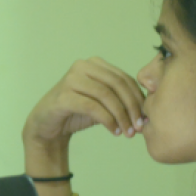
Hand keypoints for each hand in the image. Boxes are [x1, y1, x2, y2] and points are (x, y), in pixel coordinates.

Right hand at [22, 58, 145, 168]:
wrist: (47, 125)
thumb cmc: (77, 112)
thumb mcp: (102, 102)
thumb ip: (120, 98)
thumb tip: (148, 110)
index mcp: (94, 63)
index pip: (124, 78)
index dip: (138, 98)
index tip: (145, 118)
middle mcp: (82, 66)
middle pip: (117, 84)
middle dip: (132, 107)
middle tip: (139, 127)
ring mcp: (71, 79)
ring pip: (106, 95)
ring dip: (121, 116)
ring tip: (127, 132)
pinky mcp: (63, 96)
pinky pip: (93, 107)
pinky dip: (108, 120)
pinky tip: (114, 131)